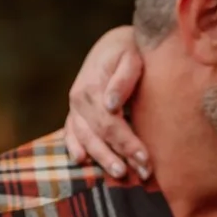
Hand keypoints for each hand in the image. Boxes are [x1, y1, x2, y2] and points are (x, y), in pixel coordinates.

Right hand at [62, 26, 149, 180]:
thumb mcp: (132, 55)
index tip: (146, 159)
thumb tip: (111, 105)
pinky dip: (74, 147)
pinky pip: (71, 132)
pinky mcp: (75, 111)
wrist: (114, 41)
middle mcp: (78, 99)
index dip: (127, 144)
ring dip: (101, 158)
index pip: (110, 124)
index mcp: (92, 87)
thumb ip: (123, 78)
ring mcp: (75, 107)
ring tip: (120, 174)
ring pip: (84, 138)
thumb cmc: (129, 48)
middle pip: (98, 135)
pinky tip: (82, 161)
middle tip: (141, 173)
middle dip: (119, 156)